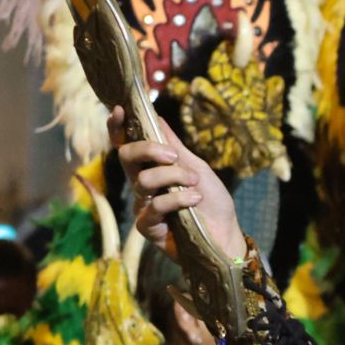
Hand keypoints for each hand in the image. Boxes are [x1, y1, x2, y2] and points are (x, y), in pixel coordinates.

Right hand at [108, 106, 245, 260]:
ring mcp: (143, 207)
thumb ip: (175, 146)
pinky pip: (155, 206)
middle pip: (126, 157)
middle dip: (149, 149)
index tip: (121, 110)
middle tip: (173, 156)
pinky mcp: (147, 227)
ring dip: (173, 177)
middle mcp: (142, 186)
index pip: (127, 145)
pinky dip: (177, 199)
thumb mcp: (197, 168)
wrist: (226, 235)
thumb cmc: (213, 203)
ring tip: (195, 183)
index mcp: (151, 168)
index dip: (118, 128)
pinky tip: (194, 200)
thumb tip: (157, 117)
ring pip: (143, 180)